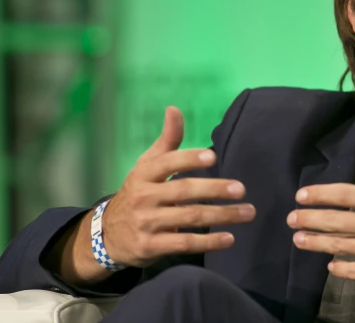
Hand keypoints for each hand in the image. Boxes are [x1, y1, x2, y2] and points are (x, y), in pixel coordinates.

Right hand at [101, 107, 255, 267]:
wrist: (107, 235)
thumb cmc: (138, 193)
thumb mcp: (146, 166)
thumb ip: (167, 141)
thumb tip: (174, 109)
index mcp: (144, 174)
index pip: (167, 163)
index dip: (188, 159)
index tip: (212, 157)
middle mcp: (143, 197)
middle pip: (184, 191)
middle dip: (215, 189)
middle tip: (241, 189)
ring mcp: (146, 223)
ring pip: (189, 217)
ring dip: (222, 216)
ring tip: (247, 213)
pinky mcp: (150, 246)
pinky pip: (184, 243)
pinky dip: (208, 241)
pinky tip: (230, 238)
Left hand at [287, 132, 354, 290]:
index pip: (347, 195)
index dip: (321, 195)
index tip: (302, 195)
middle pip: (338, 221)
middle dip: (310, 219)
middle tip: (291, 219)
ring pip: (341, 246)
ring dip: (316, 243)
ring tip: (298, 240)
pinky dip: (340, 268)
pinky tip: (329, 264)